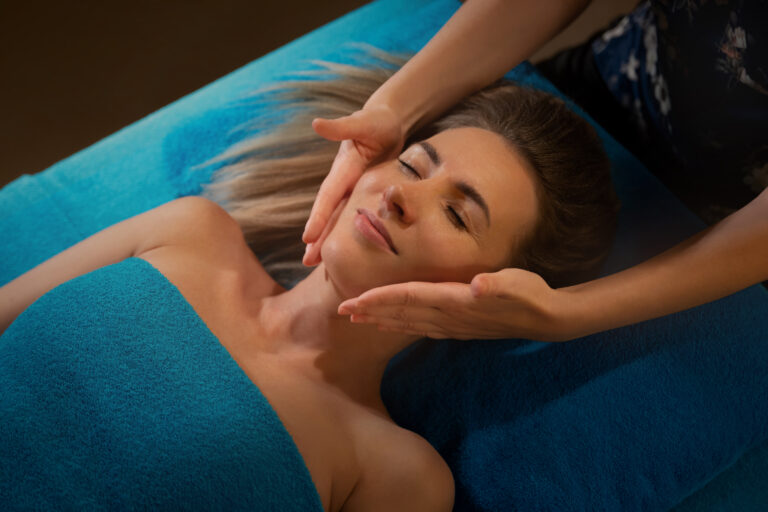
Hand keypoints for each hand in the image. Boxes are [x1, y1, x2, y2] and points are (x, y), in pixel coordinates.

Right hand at [303, 104, 404, 265]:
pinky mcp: (364, 195)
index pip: (329, 196)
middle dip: (318, 238)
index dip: (319, 217)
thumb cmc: (377, 120)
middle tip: (307, 262)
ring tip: (316, 264)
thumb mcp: (363, 122)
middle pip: (329, 214)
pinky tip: (345, 252)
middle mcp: (343, 182)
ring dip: (328, 241)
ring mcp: (353, 190)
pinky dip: (347, 234)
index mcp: (343, 168)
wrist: (387, 121)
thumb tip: (316, 123)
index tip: (307, 237)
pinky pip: (355, 218)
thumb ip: (342, 126)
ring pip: (339, 220)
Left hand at [337, 268, 575, 341]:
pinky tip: (391, 324)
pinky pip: (421, 328)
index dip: (381, 299)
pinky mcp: (458, 327)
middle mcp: (448, 315)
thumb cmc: (530, 294)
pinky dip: (401, 325)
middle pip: (401, 313)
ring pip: (408, 323)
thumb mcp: (516, 284)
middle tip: (340, 311)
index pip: (410, 297)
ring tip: (357, 319)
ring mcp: (452, 324)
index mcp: (454, 301)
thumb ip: (497, 285)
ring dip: (381, 320)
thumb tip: (479, 285)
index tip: (355, 300)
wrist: (544, 319)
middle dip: (370, 312)